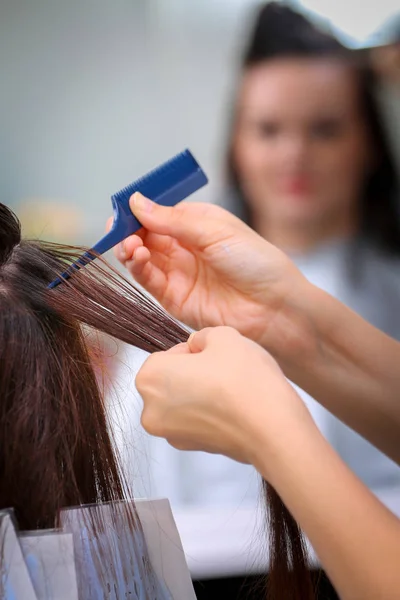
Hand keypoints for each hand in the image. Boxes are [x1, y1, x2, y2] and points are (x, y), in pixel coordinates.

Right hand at [112, 194, 305, 353]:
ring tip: (131, 246)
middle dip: (128, 230)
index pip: (158, 213)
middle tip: (119, 229)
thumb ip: (173, 220)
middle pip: (145, 235)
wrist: (274, 308)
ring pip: (142, 257)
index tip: (122, 208)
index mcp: (197, 223)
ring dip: (130, 249)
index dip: (138, 210)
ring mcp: (178, 273)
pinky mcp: (174, 298)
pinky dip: (138, 268)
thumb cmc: (256, 263)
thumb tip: (137, 202)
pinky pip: (148, 280)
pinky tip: (138, 257)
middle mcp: (184, 247)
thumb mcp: (215, 230)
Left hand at [136, 326, 311, 468]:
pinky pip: (196, 420)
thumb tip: (198, 344)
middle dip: (194, 372)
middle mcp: (151, 410)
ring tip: (232, 388)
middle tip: (224, 370)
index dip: (193, 351)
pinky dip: (210, 412)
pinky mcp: (192, 447)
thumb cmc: (245, 382)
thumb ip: (202, 335)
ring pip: (184, 401)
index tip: (212, 355)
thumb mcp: (224, 336)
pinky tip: (233, 407)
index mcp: (150, 378)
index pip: (167, 354)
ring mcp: (171, 433)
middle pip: (171, 380)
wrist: (273, 429)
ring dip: (202, 392)